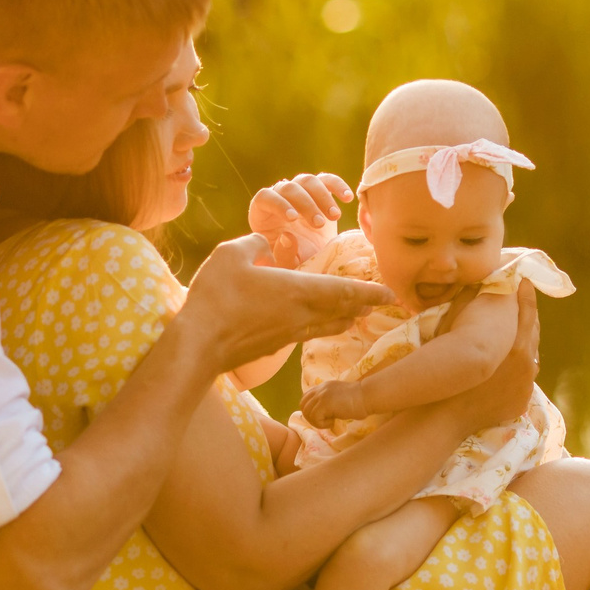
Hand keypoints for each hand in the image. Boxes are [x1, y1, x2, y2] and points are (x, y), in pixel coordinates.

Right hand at [176, 235, 390, 374]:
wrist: (198, 345)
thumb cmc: (215, 297)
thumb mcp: (231, 255)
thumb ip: (254, 244)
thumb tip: (266, 244)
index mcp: (297, 291)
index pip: (344, 290)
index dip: (369, 291)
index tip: (391, 293)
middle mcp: (300, 315)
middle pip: (341, 310)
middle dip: (362, 305)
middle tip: (380, 303)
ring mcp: (288, 334)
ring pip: (327, 325)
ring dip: (344, 317)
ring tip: (355, 314)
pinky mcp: (274, 346)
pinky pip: (307, 333)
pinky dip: (322, 326)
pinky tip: (316, 324)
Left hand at [248, 172, 353, 268]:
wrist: (312, 259)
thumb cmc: (293, 262)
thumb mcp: (286, 265)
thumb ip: (283, 255)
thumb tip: (287, 236)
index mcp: (262, 213)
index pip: (265, 197)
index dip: (278, 204)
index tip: (293, 219)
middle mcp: (279, 197)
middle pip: (289, 188)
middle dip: (306, 205)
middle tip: (319, 225)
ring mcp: (299, 191)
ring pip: (308, 181)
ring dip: (322, 197)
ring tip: (335, 217)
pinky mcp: (318, 190)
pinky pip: (327, 180)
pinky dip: (337, 185)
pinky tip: (347, 198)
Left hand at [298, 378, 365, 428]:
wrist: (368, 396)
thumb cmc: (360, 401)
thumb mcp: (340, 398)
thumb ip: (329, 402)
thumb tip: (321, 414)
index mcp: (323, 386)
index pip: (306, 397)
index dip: (310, 410)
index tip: (322, 416)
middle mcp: (320, 388)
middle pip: (303, 405)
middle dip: (311, 417)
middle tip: (324, 422)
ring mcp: (322, 395)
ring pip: (307, 412)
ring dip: (317, 422)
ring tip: (330, 422)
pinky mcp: (325, 403)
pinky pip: (315, 418)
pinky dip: (322, 424)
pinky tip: (333, 422)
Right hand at [452, 286, 536, 432]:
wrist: (446, 414)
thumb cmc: (448, 370)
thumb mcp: (455, 332)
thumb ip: (469, 305)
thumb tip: (478, 284)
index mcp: (516, 345)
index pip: (528, 312)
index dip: (527, 295)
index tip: (525, 282)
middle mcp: (528, 365)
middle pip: (533, 335)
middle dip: (527, 320)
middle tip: (519, 308)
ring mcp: (527, 386)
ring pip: (530, 359)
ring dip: (523, 348)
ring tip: (510, 340)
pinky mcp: (522, 402)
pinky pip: (523, 381)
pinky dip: (516, 373)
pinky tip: (503, 370)